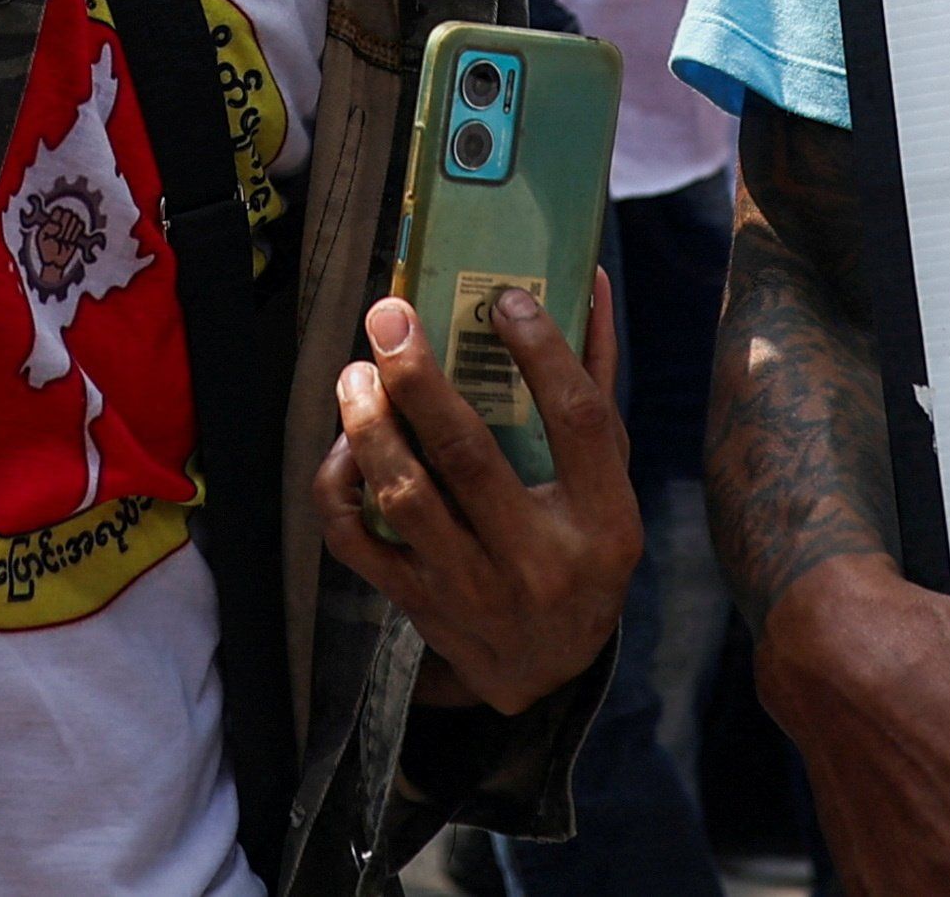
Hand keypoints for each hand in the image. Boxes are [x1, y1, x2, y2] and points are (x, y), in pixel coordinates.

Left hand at [318, 280, 640, 716]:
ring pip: (405, 498)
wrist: (549, 668)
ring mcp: (472, 589)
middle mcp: (538, 559)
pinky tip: (344, 442)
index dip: (542, 353)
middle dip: (418, 377)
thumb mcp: (609, 479)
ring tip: (355, 371)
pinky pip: (358, 543)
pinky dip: (340, 487)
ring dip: (369, 425)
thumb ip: (596, 384)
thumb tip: (589, 281)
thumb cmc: (584, 550)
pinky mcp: (419, 605)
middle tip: (388, 317)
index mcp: (603, 521)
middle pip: (468, 456)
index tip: (503, 299)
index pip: (577, 421)